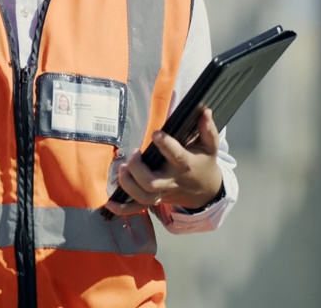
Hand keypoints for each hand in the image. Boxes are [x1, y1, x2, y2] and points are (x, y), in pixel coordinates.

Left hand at [103, 107, 223, 215]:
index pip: (176, 156)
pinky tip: (110, 203)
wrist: (206, 191)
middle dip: (138, 170)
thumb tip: (204, 111)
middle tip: (134, 154)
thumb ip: (207, 130)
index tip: (155, 134)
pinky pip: (137, 208)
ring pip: (142, 197)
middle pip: (152, 183)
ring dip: (128, 185)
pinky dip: (122, 209)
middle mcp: (172, 181)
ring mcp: (162, 193)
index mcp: (186, 164)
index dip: (166, 145)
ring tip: (123, 168)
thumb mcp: (210, 146)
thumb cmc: (204, 163)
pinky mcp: (155, 200)